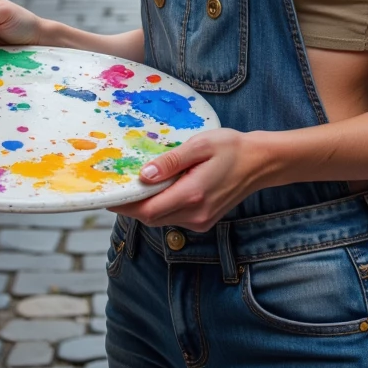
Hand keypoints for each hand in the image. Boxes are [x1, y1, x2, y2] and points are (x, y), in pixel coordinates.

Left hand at [116, 129, 266, 231]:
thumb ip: (171, 162)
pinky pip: (173, 218)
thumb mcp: (200, 145)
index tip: (107, 194)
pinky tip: (159, 190)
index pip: (147, 210)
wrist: (260, 163)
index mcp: (192, 195)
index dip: (124, 204)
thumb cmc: (231, 148)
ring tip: (134, 186)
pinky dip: (160, 207)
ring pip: (160, 220)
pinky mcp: (203, 221)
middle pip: (150, 218)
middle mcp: (195, 214)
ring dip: (145, 206)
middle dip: (131, 205)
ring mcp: (200, 221)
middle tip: (116, 187)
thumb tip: (144, 175)